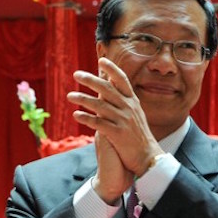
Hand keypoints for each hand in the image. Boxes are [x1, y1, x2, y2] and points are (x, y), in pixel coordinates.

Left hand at [67, 58, 163, 181]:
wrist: (148, 157)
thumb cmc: (139, 135)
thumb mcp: (136, 114)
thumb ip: (125, 100)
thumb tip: (114, 85)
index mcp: (133, 102)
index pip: (122, 80)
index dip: (112, 69)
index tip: (101, 61)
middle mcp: (129, 108)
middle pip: (107, 89)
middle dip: (90, 80)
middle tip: (76, 74)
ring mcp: (123, 120)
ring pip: (100, 105)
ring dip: (83, 99)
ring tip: (70, 95)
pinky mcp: (117, 133)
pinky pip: (98, 123)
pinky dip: (86, 118)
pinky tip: (76, 114)